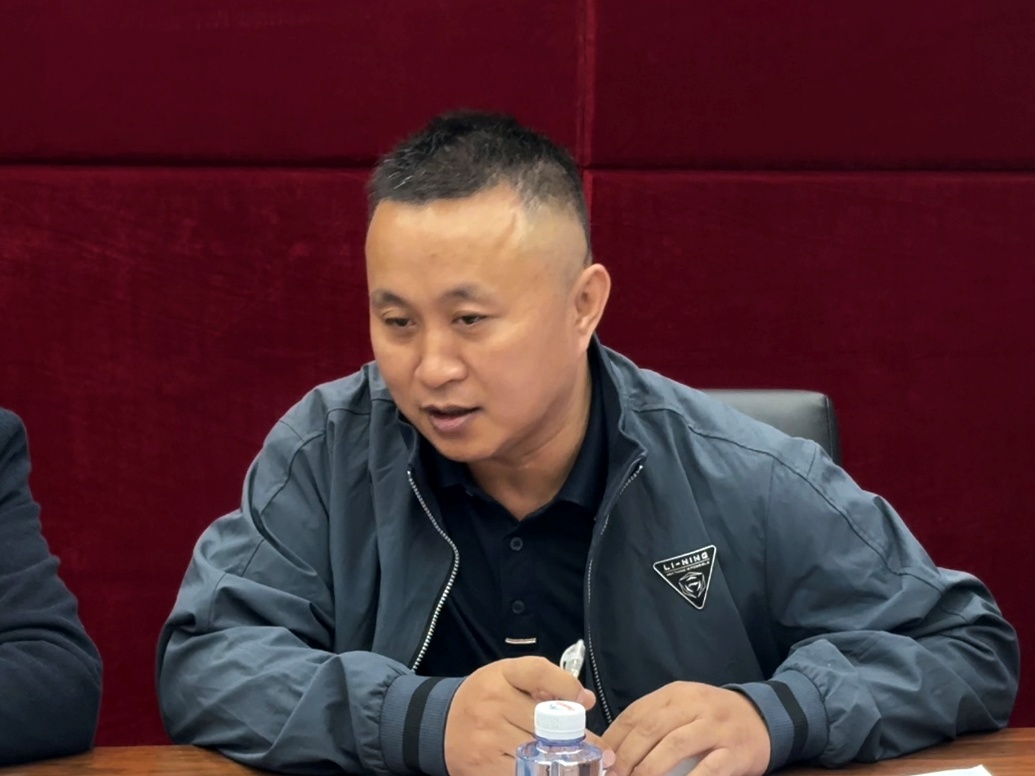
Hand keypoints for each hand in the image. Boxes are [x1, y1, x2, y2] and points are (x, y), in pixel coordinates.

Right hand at [444, 656, 610, 775]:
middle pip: (548, 722)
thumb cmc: (484, 698)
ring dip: (567, 765)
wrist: (438, 724)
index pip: (539, 672)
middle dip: (579, 740)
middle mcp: (493, 704)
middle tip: (602, 755)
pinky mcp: (482, 768)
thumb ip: (545, 684)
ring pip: (539, 754)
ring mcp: (487, 738)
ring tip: (586, 770)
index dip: (568, 687)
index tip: (585, 702)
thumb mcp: (507, 678)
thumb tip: (586, 700)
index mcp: (501, 675)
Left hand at [603, 683, 769, 775]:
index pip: (636, 713)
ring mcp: (715, 727)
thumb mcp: (682, 709)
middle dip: (627, 756)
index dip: (614, 738)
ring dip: (649, 769)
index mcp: (675, 694)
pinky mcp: (734, 751)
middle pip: (651, 729)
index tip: (600, 760)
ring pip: (675, 746)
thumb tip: (614, 750)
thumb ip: (653, 722)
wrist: (762, 717)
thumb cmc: (712, 717)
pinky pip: (708, 769)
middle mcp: (694, 705)